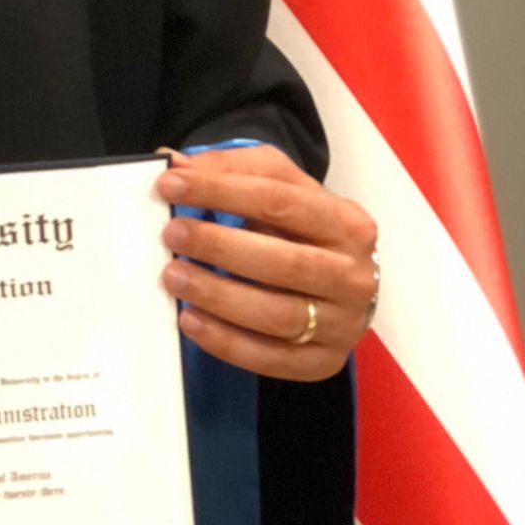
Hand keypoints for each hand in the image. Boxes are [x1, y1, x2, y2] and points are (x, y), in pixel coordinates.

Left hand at [156, 144, 377, 381]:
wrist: (341, 282)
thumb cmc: (301, 227)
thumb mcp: (279, 185)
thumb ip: (232, 168)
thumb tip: (175, 163)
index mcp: (347, 222)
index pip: (279, 200)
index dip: (221, 190)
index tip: (170, 184)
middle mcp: (354, 275)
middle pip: (283, 262)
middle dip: (220, 246)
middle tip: (172, 234)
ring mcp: (343, 324)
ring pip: (279, 315)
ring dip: (219, 296)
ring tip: (173, 276)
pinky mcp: (324, 362)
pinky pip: (272, 359)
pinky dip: (226, 342)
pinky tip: (190, 320)